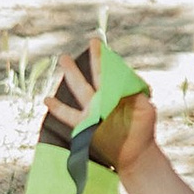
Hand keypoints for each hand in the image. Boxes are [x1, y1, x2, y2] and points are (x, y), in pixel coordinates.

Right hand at [41, 43, 152, 170]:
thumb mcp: (145, 108)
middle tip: (90, 41)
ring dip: (72, 74)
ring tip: (64, 58)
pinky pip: (69, 116)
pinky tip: (48, 100)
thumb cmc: (142, 129)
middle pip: (95, 75)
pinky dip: (59, 109)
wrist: (137, 152)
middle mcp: (103, 99)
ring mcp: (93, 112)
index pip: (110, 72)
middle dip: (92, 59)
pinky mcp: (86, 126)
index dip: (104, 58)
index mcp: (116, 93)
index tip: (97, 42)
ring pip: (81, 89)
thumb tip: (128, 83)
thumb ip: (137, 94)